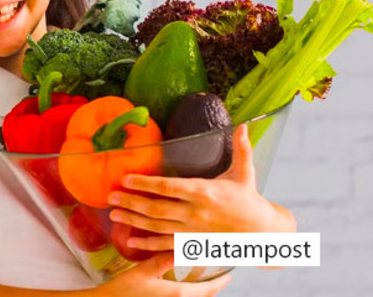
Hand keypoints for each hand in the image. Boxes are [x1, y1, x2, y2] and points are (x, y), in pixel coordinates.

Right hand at [88, 252, 231, 296]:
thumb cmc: (123, 291)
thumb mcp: (143, 271)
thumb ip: (164, 259)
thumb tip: (183, 246)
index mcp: (178, 294)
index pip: (209, 290)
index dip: (222, 282)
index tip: (230, 274)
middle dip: (213, 287)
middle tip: (219, 275)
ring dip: (201, 291)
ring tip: (203, 279)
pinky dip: (189, 294)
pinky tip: (182, 287)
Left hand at [106, 124, 297, 251]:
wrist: (262, 233)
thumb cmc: (249, 199)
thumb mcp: (246, 172)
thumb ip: (242, 148)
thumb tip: (244, 124)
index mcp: (206, 192)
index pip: (170, 187)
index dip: (147, 183)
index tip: (127, 178)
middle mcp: (197, 213)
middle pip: (158, 209)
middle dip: (132, 202)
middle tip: (111, 196)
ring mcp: (193, 231)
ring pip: (157, 228)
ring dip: (133, 221)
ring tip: (113, 214)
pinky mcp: (193, 244)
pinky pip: (166, 247)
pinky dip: (147, 245)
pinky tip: (130, 241)